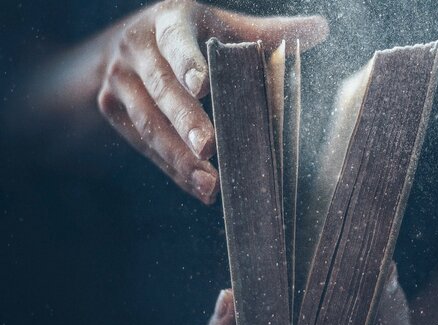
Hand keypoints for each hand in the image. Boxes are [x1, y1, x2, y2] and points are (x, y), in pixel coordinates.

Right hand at [95, 0, 327, 203]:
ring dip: (178, 158)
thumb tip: (320, 28)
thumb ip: (264, 32)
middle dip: (185, 121)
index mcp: (168, 20)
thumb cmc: (190, 36)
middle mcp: (137, 47)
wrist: (130, 45)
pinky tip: (197, 186)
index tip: (203, 86)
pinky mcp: (111, 108)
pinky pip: (143, 144)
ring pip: (148, 124)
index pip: (177, 40)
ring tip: (209, 184)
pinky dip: (171, 168)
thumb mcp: (220, 26)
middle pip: (162, 89)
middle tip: (209, 148)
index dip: (188, 62)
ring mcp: (119, 79)